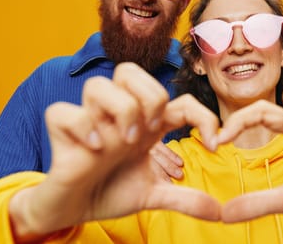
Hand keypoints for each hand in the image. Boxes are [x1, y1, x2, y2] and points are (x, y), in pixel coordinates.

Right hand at [9, 63, 220, 240]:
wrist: (75, 210)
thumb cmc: (112, 191)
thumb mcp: (154, 194)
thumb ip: (185, 199)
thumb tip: (219, 213)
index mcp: (144, 124)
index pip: (178, 99)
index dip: (203, 116)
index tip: (213, 146)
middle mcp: (118, 116)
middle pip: (130, 70)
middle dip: (149, 95)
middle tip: (152, 129)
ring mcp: (90, 121)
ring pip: (98, 84)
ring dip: (119, 109)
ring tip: (124, 141)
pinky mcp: (62, 133)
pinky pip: (62, 111)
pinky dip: (81, 126)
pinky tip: (94, 149)